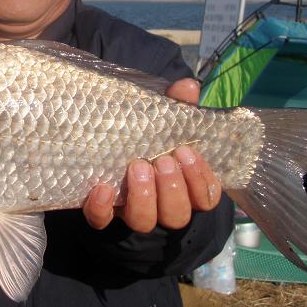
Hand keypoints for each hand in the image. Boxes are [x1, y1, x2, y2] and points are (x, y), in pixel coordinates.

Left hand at [83, 77, 221, 231]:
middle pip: (177, 215)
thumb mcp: (163, 121)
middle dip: (172, 189)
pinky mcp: (103, 213)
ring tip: (138, 166)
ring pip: (144, 221)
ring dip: (144, 197)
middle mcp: (162, 206)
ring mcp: (132, 211)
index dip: (200, 179)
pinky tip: (102, 188)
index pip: (205, 197)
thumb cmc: (148, 138)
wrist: (105, 149)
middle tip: (162, 161)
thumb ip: (178, 107)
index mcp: (185, 188)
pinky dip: (101, 208)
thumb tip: (188, 86)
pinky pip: (102, 220)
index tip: (187, 152)